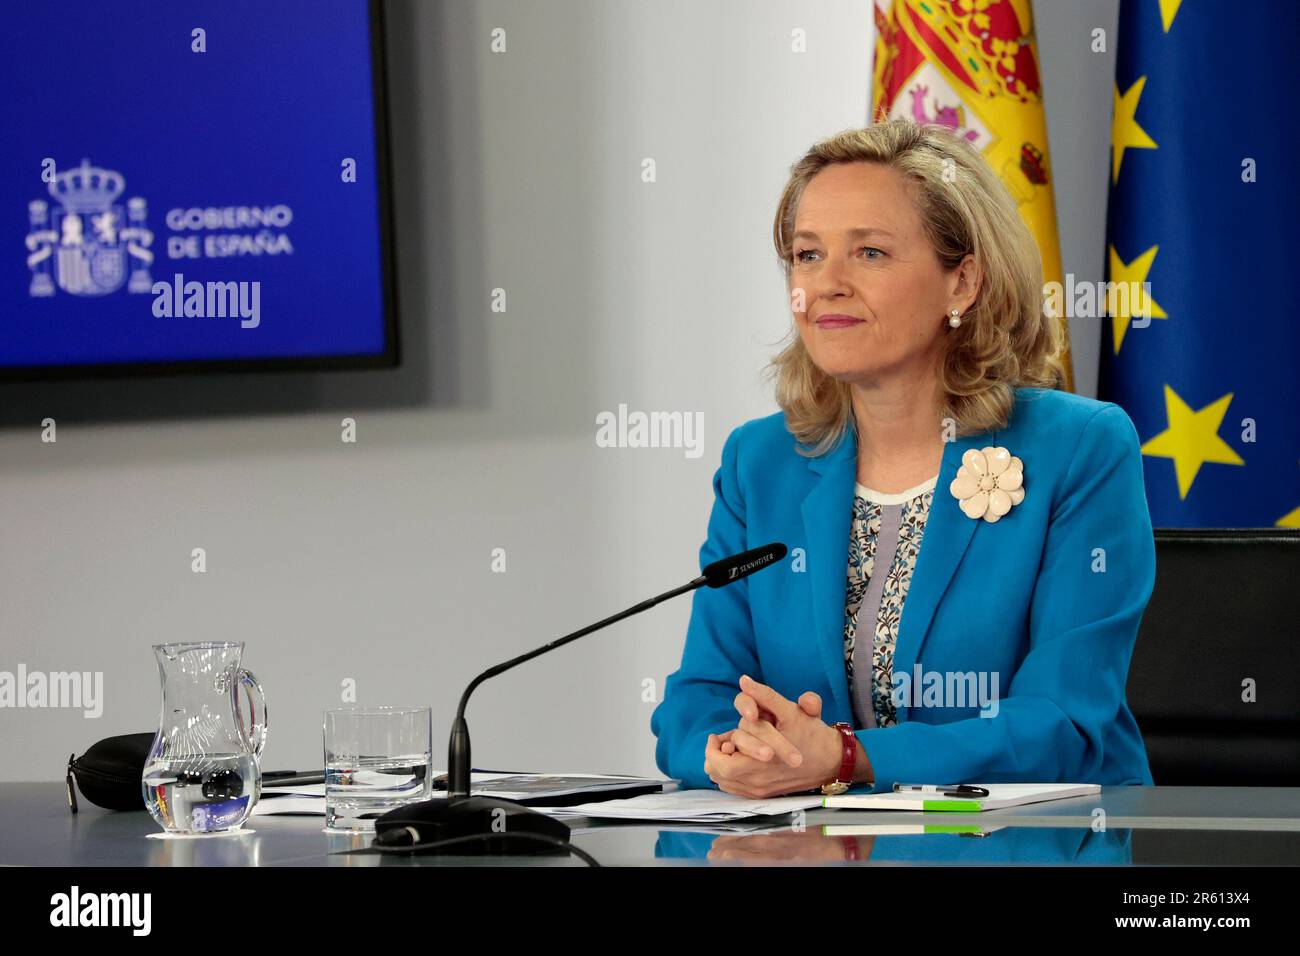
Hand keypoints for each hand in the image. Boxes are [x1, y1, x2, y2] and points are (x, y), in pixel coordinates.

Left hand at [704, 675, 843, 798]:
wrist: (832, 762)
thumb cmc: (812, 734)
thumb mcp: (792, 711)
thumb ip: (766, 696)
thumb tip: (744, 681)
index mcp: (766, 756)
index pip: (726, 758)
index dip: (716, 746)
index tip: (715, 735)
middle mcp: (761, 776)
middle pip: (720, 772)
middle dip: (713, 754)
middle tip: (715, 741)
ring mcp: (761, 788)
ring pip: (724, 782)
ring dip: (717, 765)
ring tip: (723, 750)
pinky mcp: (763, 795)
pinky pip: (734, 790)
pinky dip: (726, 777)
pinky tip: (732, 762)